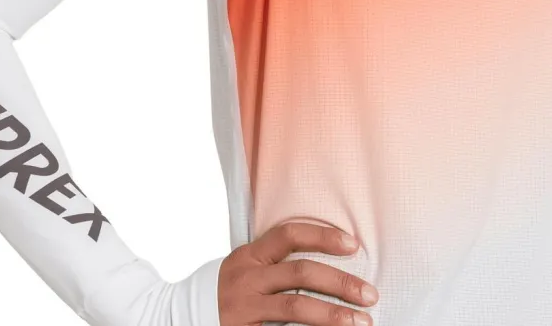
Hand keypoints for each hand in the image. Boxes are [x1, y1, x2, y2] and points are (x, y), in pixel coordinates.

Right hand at [217, 221, 378, 325]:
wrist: (182, 315)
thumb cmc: (228, 289)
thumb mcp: (246, 266)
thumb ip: (275, 262)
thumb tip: (328, 264)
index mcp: (250, 255)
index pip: (289, 234)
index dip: (323, 236)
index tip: (354, 245)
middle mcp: (248, 278)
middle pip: (301, 273)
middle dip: (340, 282)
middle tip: (369, 294)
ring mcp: (246, 307)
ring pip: (295, 307)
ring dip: (332, 314)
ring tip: (360, 322)